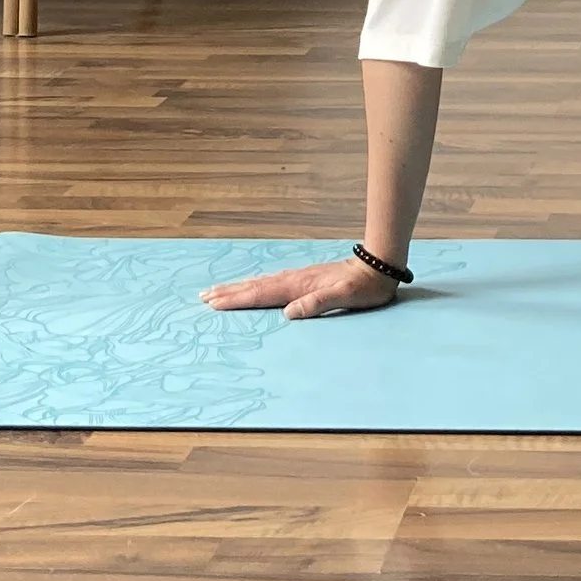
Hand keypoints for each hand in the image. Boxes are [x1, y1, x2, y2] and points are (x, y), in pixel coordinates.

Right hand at [199, 256, 402, 319]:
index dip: (237, 300)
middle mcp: (294, 280)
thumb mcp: (346, 297)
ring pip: (261, 283)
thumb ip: (318, 304)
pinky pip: (271, 283)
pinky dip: (255, 285)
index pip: (262, 294)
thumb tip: (288, 313)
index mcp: (299, 286)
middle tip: (203, 296)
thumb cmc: (364, 286)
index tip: (214, 303)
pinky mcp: (304, 278)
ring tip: (218, 290)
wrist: (377, 266)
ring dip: (238, 287)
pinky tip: (252, 286)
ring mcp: (298, 277)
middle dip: (229, 292)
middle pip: (255, 286)